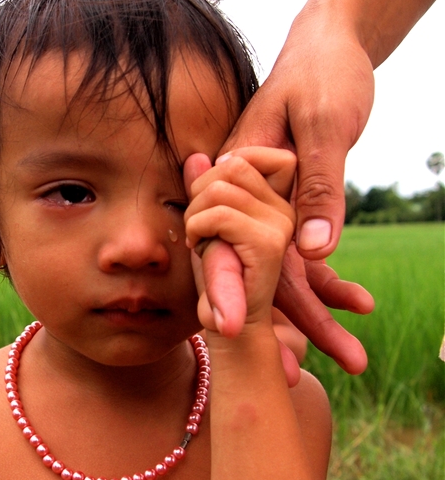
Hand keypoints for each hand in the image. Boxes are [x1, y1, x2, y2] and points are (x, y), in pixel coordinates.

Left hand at [184, 148, 296, 332]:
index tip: (207, 207)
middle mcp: (285, 207)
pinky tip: (201, 248)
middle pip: (230, 165)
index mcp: (275, 199)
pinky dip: (197, 229)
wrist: (227, 323)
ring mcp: (281, 224)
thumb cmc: (214, 275)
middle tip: (200, 229)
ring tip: (202, 241)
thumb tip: (196, 158)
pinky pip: (218, 215)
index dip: (214, 173)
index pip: (244, 156)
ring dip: (195, 216)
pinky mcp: (269, 243)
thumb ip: (202, 189)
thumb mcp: (204, 223)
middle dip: (200, 194)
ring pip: (219, 189)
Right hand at [203, 14, 375, 372]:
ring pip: (285, 271)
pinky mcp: (290, 207)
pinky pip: (306, 253)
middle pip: (259, 271)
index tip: (243, 340)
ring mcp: (265, 207)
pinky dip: (330, 279)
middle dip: (290, 324)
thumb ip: (318, 189)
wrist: (328, 46)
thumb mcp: (326, 127)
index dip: (232, 294)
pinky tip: (357, 304)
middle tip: (313, 372)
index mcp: (235, 178)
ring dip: (317, 314)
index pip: (228, 246)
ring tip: (353, 359)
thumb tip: (315, 254)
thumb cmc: (321, 75)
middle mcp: (242, 200)